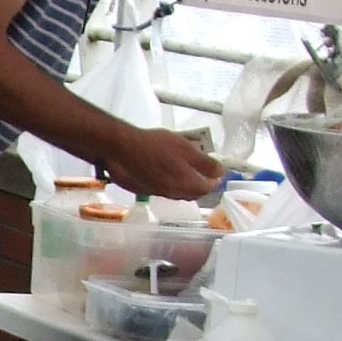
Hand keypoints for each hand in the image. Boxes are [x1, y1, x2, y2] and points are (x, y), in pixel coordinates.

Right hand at [103, 127, 225, 201]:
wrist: (121, 150)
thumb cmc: (154, 146)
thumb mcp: (186, 148)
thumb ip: (205, 163)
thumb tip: (220, 172)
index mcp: (186, 184)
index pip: (208, 188)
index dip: (214, 179)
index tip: (216, 171)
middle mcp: (173, 193)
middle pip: (193, 194)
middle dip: (201, 185)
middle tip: (204, 173)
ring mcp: (158, 193)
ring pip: (178, 193)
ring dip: (185, 185)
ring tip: (186, 172)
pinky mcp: (145, 190)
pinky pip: (163, 190)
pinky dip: (170, 184)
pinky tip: (165, 173)